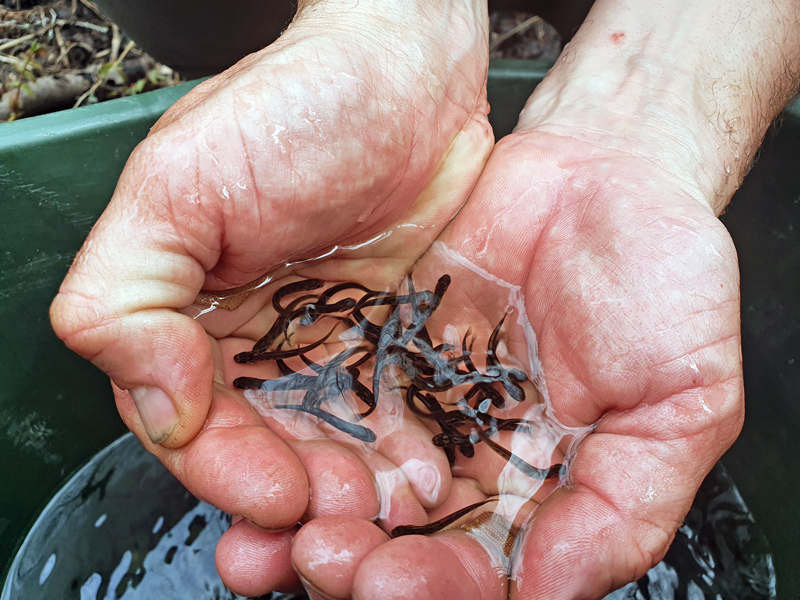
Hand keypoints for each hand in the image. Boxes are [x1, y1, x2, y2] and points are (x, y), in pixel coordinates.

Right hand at [50, 0, 492, 593]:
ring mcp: (337, 351)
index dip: (227, 474)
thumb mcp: (177, 186)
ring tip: (390, 517)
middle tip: (342, 529)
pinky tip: (431, 480)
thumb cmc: (291, 109)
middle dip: (299, 505)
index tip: (276, 499)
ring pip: (338, 452)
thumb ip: (126, 295)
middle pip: (269, 456)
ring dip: (357, 499)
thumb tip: (156, 400)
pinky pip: (403, 418)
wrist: (404, 73)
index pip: (196, 429)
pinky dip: (411, 457)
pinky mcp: (401, 344)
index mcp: (196, 323)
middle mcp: (264, 348)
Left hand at [285, 126, 743, 598]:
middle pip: (408, 537)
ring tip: (274, 532)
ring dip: (314, 511)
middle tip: (324, 557)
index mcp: (547, 486)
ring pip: (359, 477)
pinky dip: (302, 429)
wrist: (605, 172)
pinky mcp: (385, 346)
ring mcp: (424, 400)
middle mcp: (476, 453)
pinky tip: (269, 451)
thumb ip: (626, 501)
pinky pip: (336, 396)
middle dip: (361, 560)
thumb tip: (553, 587)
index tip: (398, 584)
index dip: (440, 587)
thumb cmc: (660, 279)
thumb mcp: (681, 398)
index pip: (486, 567)